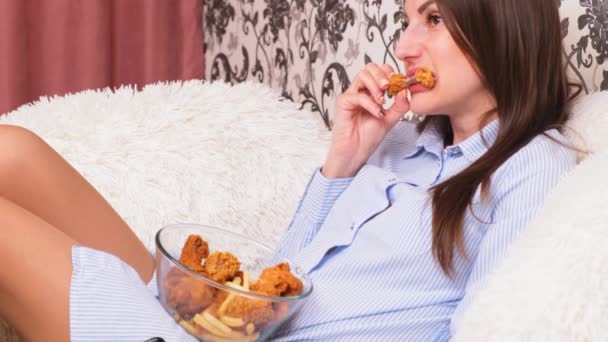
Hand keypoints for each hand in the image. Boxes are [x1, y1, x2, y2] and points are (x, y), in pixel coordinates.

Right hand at [322, 63, 410, 177]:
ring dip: (375, 85)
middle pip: (369, 68)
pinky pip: (357, 95)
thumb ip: (399, 105)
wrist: (356, 153)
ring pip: (362, 76)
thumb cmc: (368, 137)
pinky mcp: (343, 103)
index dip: (390, 74)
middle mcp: (360, 91)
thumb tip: (405, 90)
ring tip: (382, 100)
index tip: (398, 85)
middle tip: (389, 87)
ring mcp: (351, 96)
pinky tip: (376, 113)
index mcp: (371, 92)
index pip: (380, 71)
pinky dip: (369, 103)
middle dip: (382, 75)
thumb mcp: (390, 119)